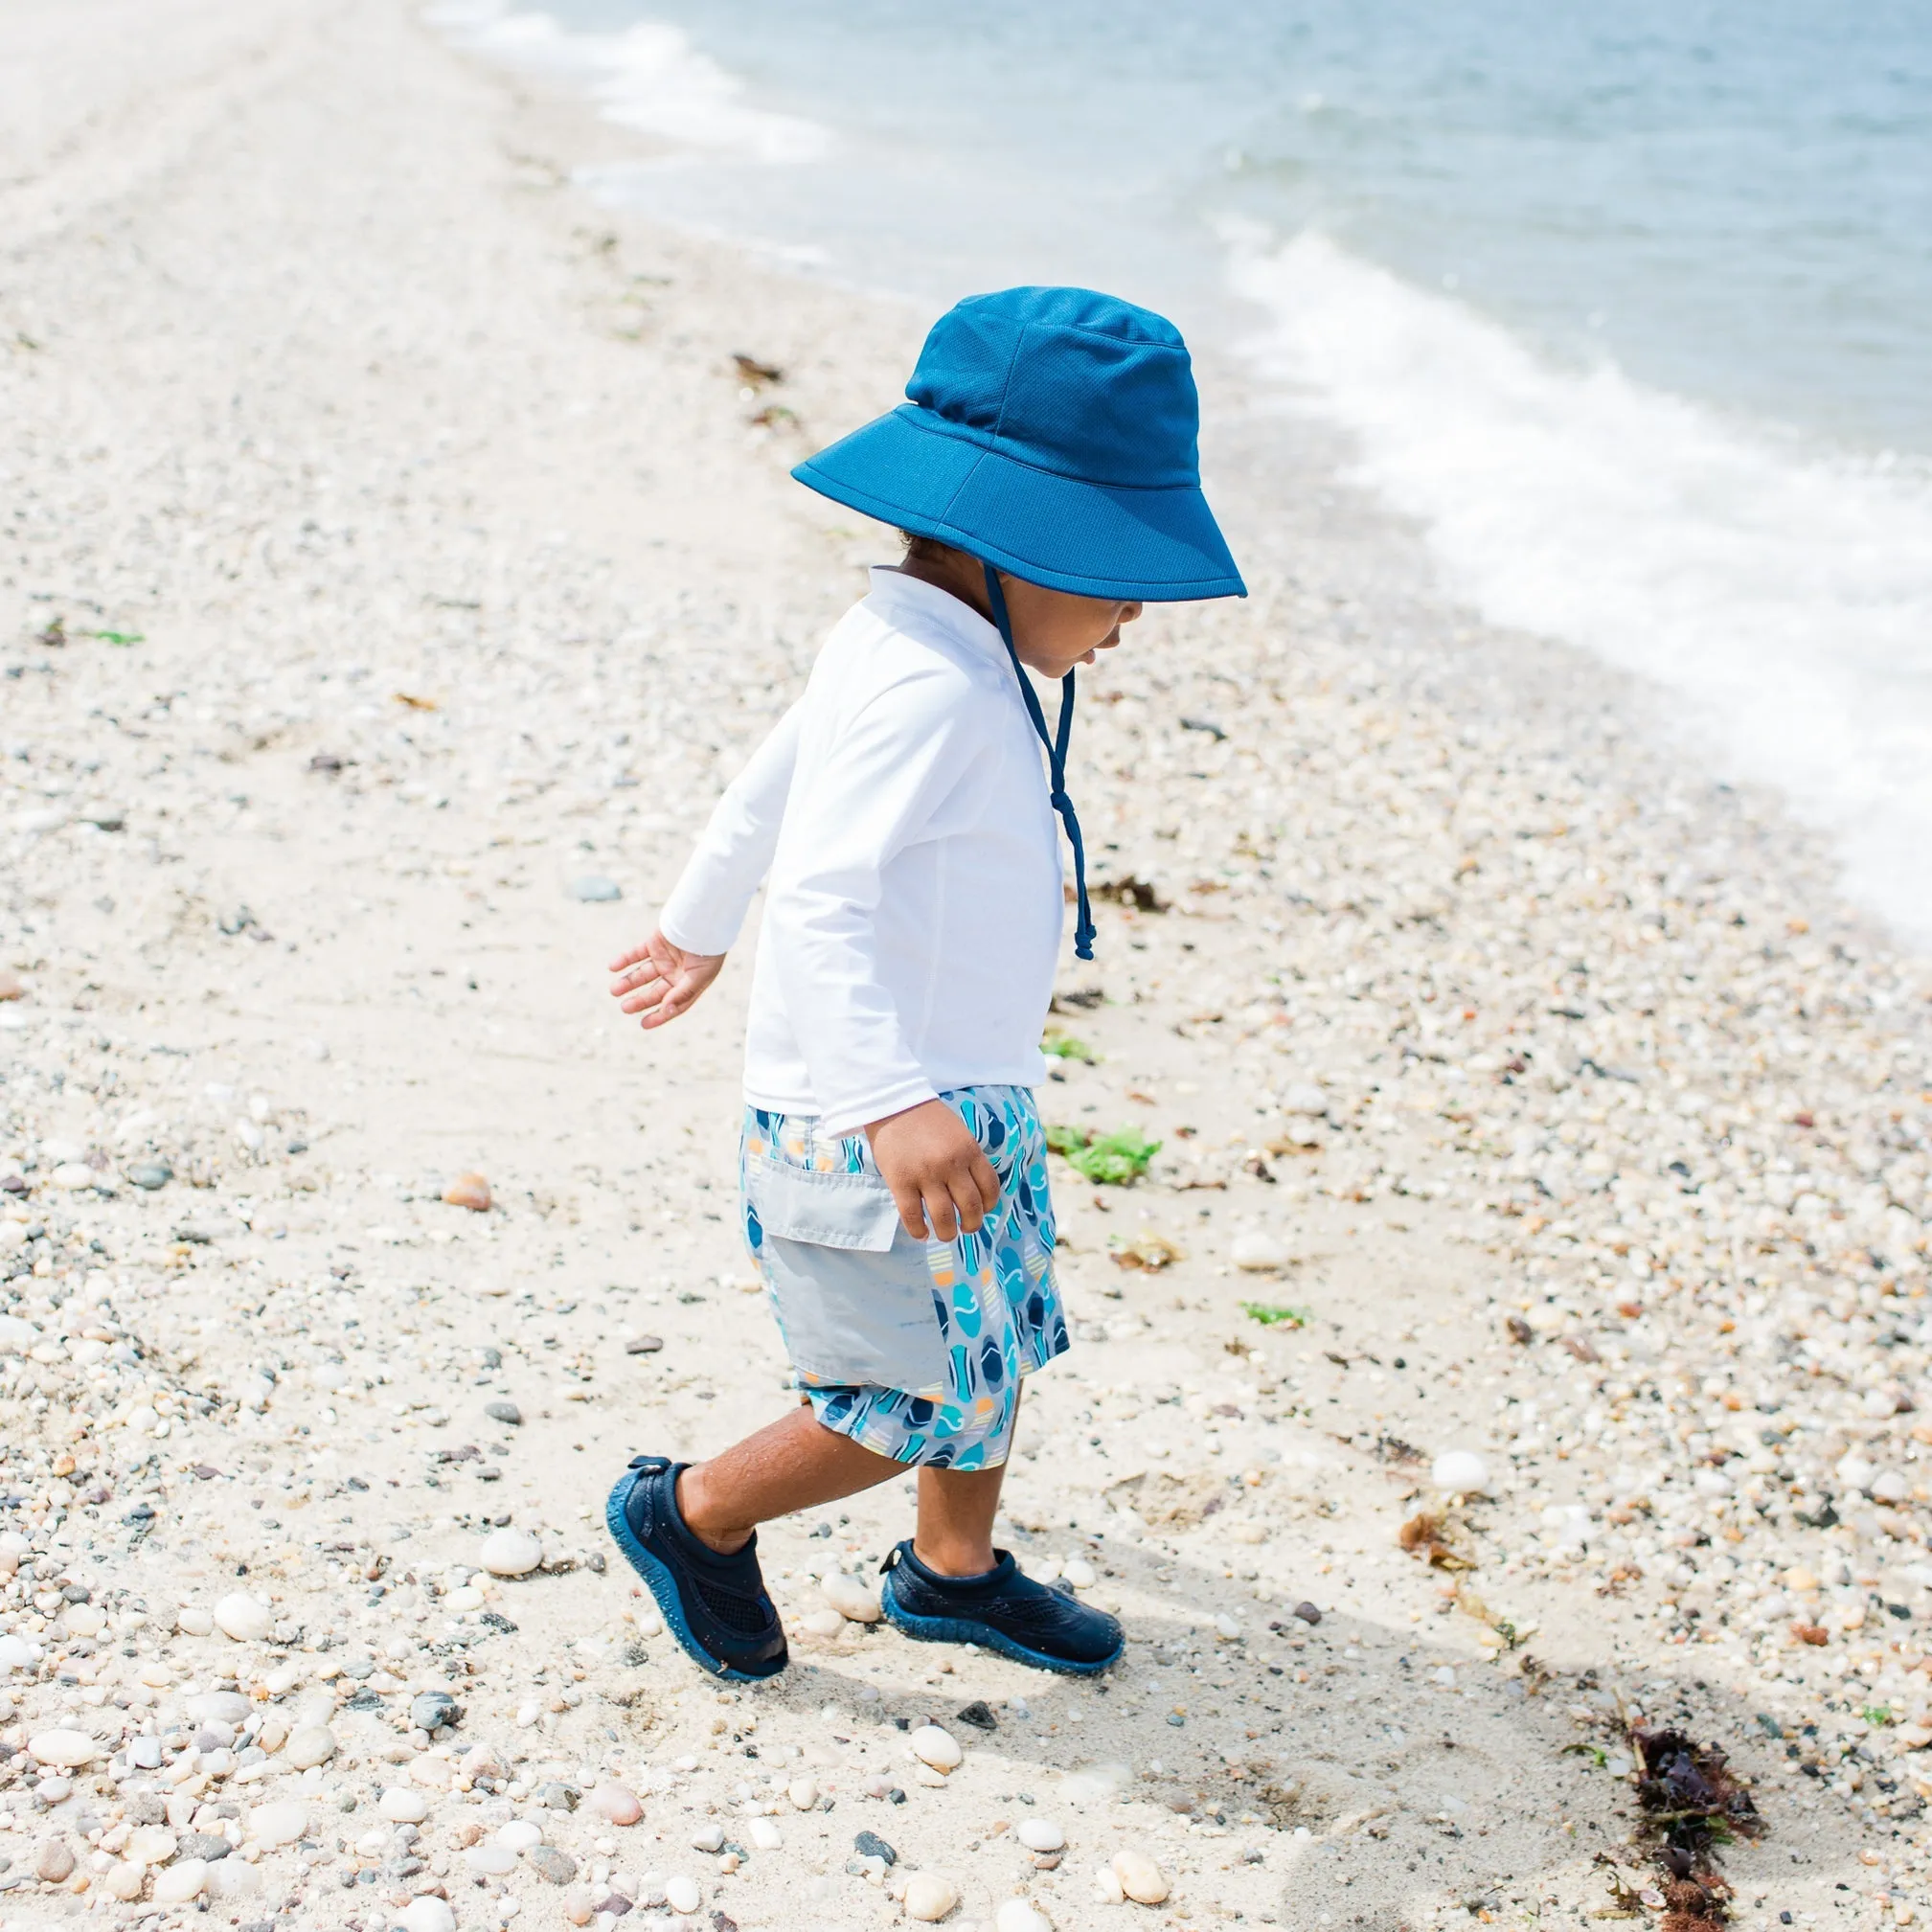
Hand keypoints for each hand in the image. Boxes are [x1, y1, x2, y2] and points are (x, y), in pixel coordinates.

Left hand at [608, 931, 725, 1029]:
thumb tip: (665, 1009)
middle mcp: (674, 974)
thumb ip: (683, 993)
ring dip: (627, 983)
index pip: (672, 1005)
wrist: (705, 921)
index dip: (659, 1016)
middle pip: (654, 992)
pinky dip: (624, 960)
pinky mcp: (654, 944)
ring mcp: (663, 959)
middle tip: (625, 1007)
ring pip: (641, 975)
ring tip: (614, 989)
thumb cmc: (709, 951)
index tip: (643, 1024)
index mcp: (688, 985)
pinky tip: (612, 967)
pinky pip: (636, 954)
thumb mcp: (700, 976)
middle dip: (639, 1000)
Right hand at [866, 1099, 999, 1242]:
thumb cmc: (926, 1118)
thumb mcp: (958, 1133)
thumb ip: (966, 1158)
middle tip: (967, 1228)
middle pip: (971, 1207)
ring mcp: (925, 1174)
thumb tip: (972, 1190)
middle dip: (972, 1225)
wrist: (892, 1103)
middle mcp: (951, 1164)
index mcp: (969, 1150)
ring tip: (945, 1234)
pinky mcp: (901, 1181)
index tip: (983, 1210)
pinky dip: (919, 1231)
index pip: (990, 1187)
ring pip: (944, 1217)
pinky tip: (922, 1234)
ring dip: (948, 1233)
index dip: (989, 1205)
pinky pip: (913, 1216)